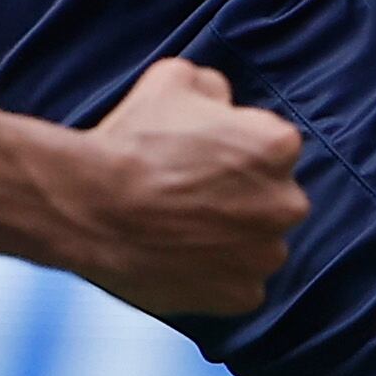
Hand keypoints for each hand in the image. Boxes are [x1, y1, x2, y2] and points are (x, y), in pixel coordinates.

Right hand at [60, 58, 306, 316]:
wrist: (90, 206)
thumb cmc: (131, 141)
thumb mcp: (173, 79)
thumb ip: (213, 87)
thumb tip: (222, 101)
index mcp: (277, 146)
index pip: (272, 146)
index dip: (235, 150)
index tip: (203, 157)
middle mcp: (285, 203)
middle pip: (274, 198)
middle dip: (243, 197)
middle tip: (192, 196)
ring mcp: (264, 255)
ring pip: (260, 244)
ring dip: (234, 239)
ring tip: (184, 230)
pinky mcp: (241, 296)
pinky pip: (240, 285)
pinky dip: (218, 277)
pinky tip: (182, 258)